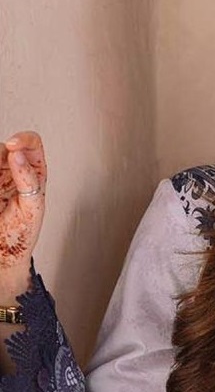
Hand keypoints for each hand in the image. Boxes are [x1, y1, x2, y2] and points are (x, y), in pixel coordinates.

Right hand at [0, 130, 46, 286]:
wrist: (4, 253)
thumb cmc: (23, 233)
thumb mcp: (33, 206)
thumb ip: (27, 179)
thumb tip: (18, 155)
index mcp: (34, 172)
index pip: (32, 143)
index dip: (23, 139)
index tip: (12, 146)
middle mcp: (14, 169)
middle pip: (3, 148)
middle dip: (0, 158)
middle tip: (0, 179)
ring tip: (0, 195)